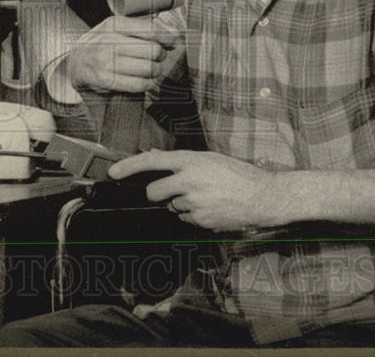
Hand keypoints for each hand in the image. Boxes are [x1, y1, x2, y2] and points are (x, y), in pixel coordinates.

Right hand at [67, 16, 178, 94]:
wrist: (75, 63)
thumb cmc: (101, 44)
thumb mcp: (115, 28)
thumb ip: (140, 26)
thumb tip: (172, 32)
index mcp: (114, 24)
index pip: (151, 29)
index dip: (168, 37)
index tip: (172, 41)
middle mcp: (109, 41)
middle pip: (153, 50)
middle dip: (160, 55)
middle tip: (157, 57)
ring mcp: (105, 61)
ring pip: (149, 68)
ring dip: (156, 71)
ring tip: (152, 69)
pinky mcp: (105, 80)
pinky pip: (138, 84)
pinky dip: (148, 84)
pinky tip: (147, 81)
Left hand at [108, 150, 275, 230]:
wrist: (261, 196)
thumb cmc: (238, 174)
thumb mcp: (209, 159)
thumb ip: (180, 160)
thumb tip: (153, 155)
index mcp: (191, 160)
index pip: (151, 161)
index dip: (128, 167)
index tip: (113, 172)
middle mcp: (189, 180)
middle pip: (154, 191)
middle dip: (158, 194)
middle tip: (174, 191)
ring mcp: (194, 202)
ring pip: (172, 206)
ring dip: (181, 203)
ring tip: (205, 196)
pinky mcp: (200, 220)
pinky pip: (186, 218)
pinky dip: (193, 215)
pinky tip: (210, 207)